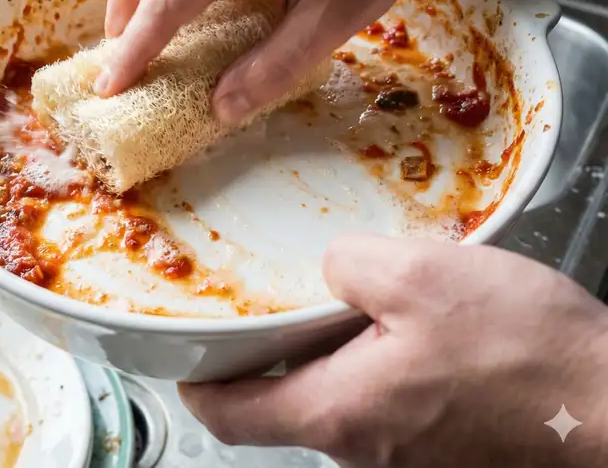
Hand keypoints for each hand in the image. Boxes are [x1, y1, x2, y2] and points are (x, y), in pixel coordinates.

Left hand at [179, 236, 607, 466]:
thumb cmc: (526, 356)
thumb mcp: (418, 275)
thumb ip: (348, 265)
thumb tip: (332, 269)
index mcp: (337, 413)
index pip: (231, 416)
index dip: (198, 384)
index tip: (186, 358)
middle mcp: (364, 452)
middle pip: (289, 403)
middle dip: (281, 352)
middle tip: (285, 302)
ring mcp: (409, 460)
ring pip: (348, 402)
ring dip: (348, 353)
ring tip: (373, 302)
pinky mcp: (450, 452)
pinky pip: (398, 409)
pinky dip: (393, 368)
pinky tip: (428, 331)